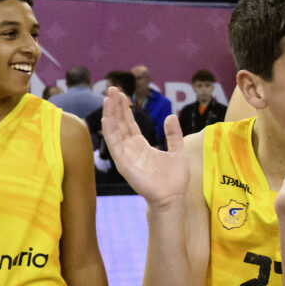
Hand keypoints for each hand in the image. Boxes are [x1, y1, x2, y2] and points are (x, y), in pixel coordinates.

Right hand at [102, 88, 187, 208]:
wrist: (173, 197)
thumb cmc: (175, 178)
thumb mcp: (178, 150)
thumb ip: (173, 134)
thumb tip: (171, 116)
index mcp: (141, 146)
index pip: (129, 124)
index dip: (124, 109)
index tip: (122, 94)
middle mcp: (130, 149)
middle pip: (119, 123)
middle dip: (115, 106)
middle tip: (112, 88)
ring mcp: (125, 155)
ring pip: (114, 130)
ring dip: (110, 113)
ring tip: (109, 97)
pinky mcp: (123, 163)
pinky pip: (113, 143)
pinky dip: (109, 129)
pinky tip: (107, 116)